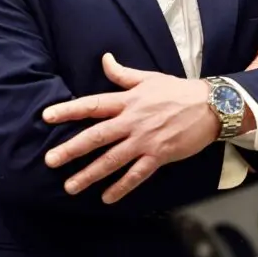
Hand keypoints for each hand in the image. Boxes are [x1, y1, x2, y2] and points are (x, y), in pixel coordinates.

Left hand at [42, 53, 218, 203]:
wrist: (210, 106)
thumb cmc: (177, 90)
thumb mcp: (148, 78)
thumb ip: (123, 74)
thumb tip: (104, 59)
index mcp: (127, 100)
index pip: (92, 105)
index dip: (68, 110)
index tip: (46, 116)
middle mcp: (132, 121)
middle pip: (96, 136)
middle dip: (71, 149)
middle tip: (50, 160)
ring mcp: (145, 140)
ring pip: (112, 160)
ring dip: (90, 174)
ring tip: (70, 187)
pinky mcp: (159, 155)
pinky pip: (136, 174)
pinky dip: (121, 187)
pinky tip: (106, 197)